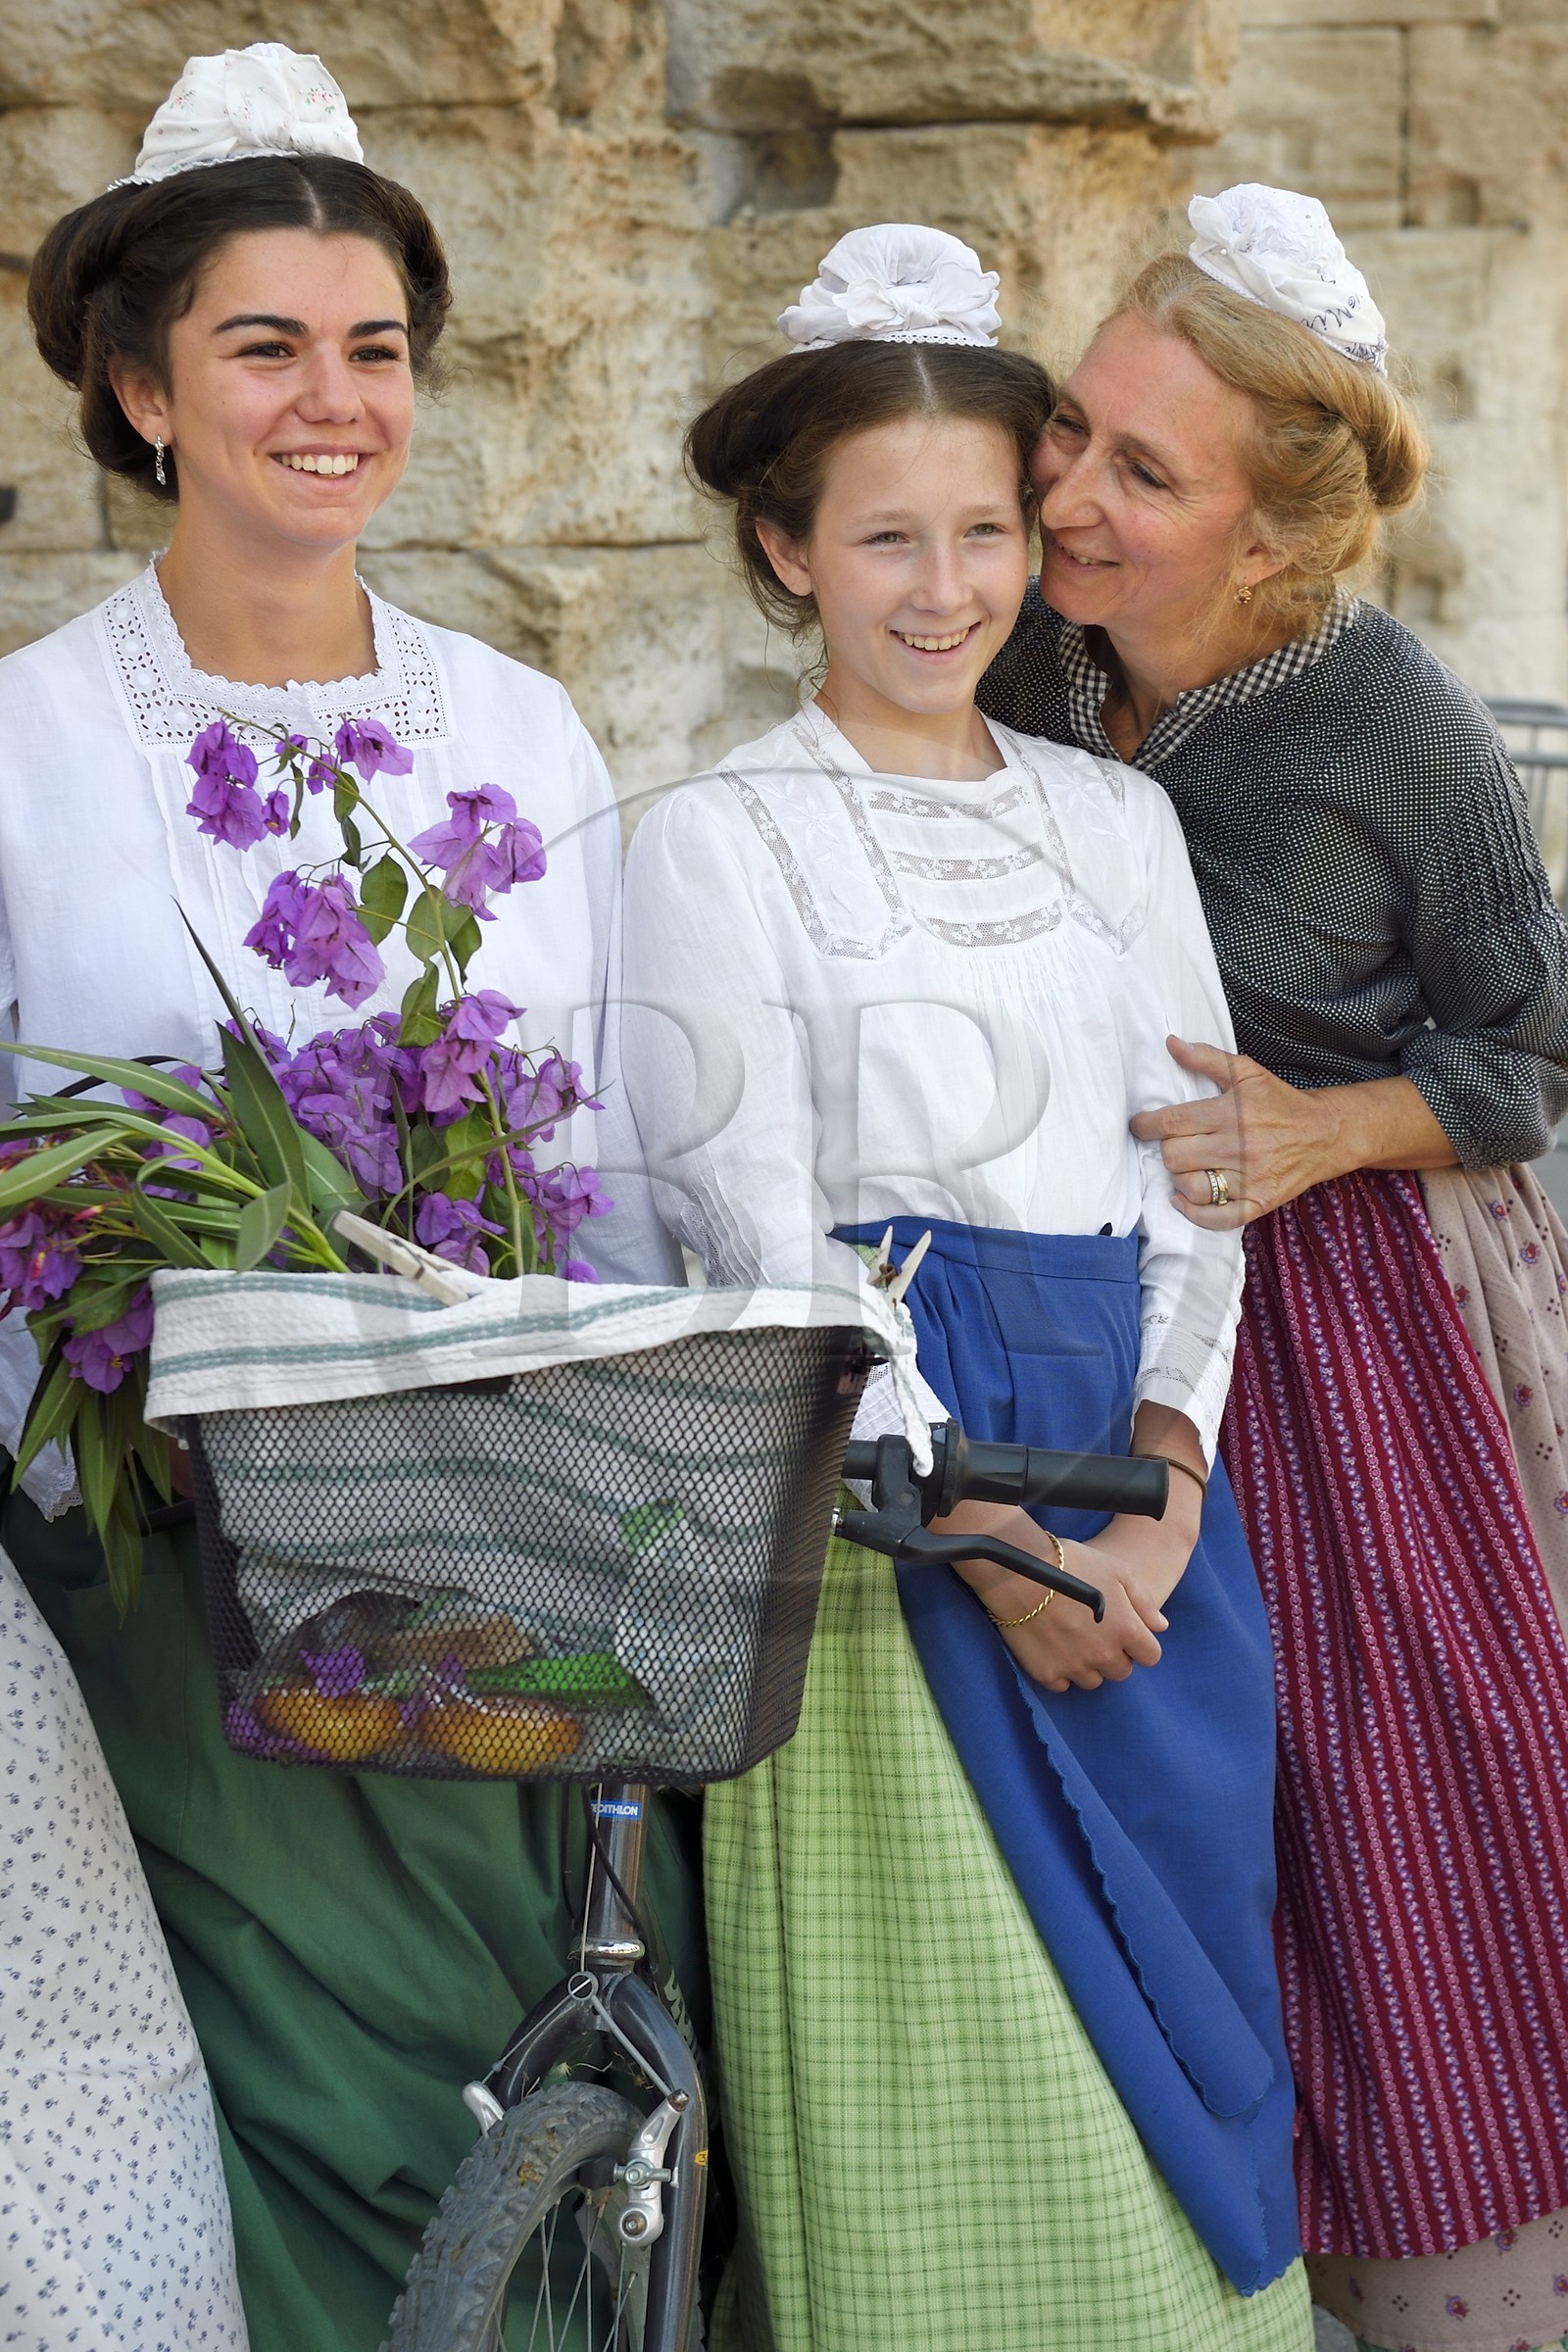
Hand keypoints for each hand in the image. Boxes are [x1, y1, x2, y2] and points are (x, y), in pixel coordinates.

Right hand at [941, 1410, 1207, 1692]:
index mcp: (1126, 1631)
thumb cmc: (1072, 1562)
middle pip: (1121, 1672)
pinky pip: (1062, 1684)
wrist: (1019, 1570)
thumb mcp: (1117, 1570)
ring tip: (1074, 1641)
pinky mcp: (1046, 1673)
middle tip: (1096, 1633)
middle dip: (1115, 1655)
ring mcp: (1074, 1667)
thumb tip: (1161, 1626)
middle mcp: (1103, 1655)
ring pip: (1093, 1681)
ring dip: (1089, 1666)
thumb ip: (1144, 1602)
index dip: (1140, 1644)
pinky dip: (1061, 1672)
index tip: (1125, 1631)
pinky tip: (1054, 1650)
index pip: (1150, 1656)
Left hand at [1129, 1036, 1350, 1228]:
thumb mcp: (1248, 1073)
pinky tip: (1185, 1199)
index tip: (1140, 1126)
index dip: (1146, 1125)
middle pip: (1175, 1156)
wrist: (1326, 1132)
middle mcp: (1239, 1146)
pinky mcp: (1259, 1202)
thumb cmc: (1281, 1101)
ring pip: (1191, 1187)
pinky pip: (1217, 1218)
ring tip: (1186, 1167)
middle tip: (1175, 1144)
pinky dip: (1194, 1213)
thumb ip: (1207, 1058)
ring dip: (1179, 1179)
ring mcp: (1250, 1178)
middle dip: (1167, 1149)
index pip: (1172, 1123)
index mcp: (1231, 1113)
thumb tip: (1171, 1043)